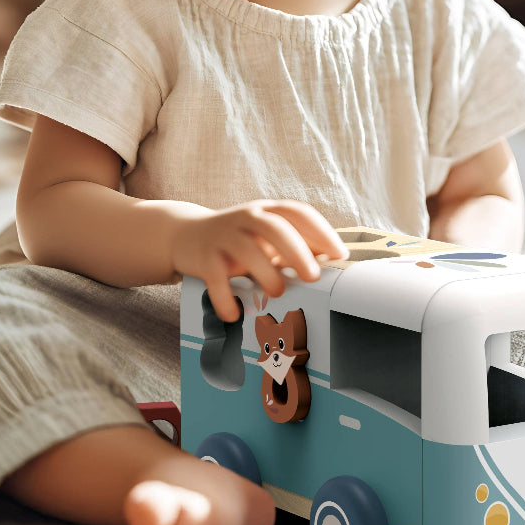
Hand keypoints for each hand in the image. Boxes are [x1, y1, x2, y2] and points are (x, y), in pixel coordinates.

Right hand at [170, 200, 348, 321]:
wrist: (185, 235)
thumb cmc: (238, 240)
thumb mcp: (265, 236)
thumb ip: (294, 245)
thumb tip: (331, 263)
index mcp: (267, 210)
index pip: (298, 213)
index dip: (322, 232)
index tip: (339, 254)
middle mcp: (246, 217)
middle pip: (275, 228)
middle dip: (297, 252)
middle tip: (312, 277)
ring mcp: (223, 236)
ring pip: (247, 249)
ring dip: (266, 273)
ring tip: (277, 292)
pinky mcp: (203, 257)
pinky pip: (216, 278)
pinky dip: (226, 298)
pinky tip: (234, 314)